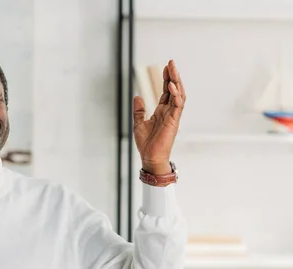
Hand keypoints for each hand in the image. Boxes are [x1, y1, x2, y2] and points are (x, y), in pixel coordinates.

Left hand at [133, 60, 185, 174]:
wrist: (150, 157)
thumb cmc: (146, 144)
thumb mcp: (138, 123)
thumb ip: (139, 110)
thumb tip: (138, 96)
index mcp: (162, 111)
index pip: (166, 92)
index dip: (166, 79)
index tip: (166, 67)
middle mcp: (169, 112)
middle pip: (174, 90)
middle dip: (173, 76)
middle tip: (171, 63)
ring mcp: (173, 116)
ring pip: (179, 95)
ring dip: (176, 81)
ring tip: (173, 69)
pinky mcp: (174, 121)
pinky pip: (178, 105)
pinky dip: (175, 95)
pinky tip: (171, 85)